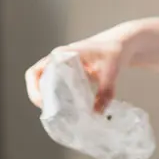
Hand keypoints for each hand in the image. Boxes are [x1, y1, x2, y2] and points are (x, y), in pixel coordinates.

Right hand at [25, 22, 141, 112]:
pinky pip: (59, 86)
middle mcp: (60, 60)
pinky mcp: (72, 74)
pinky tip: (71, 111)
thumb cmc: (115, 50)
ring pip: (47, 84)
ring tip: (59, 115)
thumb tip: (97, 113)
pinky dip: (61, 98)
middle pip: (38, 80)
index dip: (34, 89)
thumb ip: (105, 91)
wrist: (124, 43)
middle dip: (40, 97)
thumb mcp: (111, 70)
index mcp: (63, 55)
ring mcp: (65, 67)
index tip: (44, 103)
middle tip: (51, 114)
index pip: (37, 71)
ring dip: (49, 99)